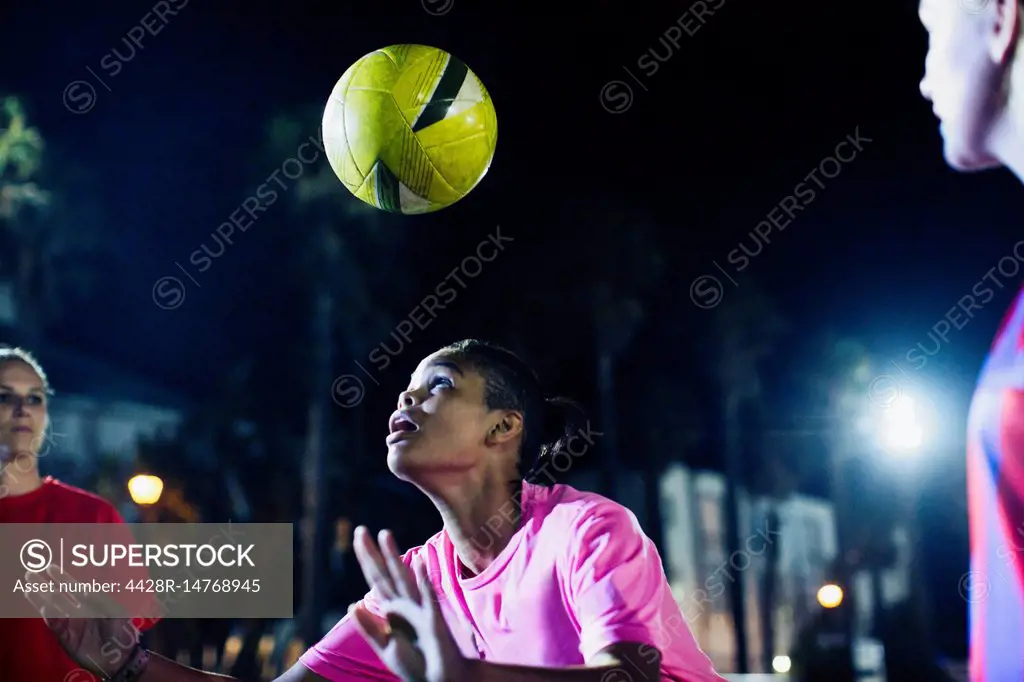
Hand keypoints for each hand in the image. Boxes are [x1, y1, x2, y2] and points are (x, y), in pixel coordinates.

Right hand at [22, 566, 141, 677]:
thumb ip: (100, 599)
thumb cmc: (121, 630)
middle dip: (45, 585)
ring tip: (30, 588)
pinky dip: (49, 616)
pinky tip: (43, 607)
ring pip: (53, 608)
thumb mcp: (116, 610)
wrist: (119, 655)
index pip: (74, 587)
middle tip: (31, 574)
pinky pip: (55, 625)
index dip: (62, 578)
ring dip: (41, 598)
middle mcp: (78, 610)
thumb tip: (83, 589)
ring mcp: (71, 623)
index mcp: (92, 601)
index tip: (50, 567)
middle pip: (58, 595)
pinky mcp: (66, 636)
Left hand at [351, 527, 469, 681]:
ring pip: (403, 578)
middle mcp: (405, 604)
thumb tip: (352, 604)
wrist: (439, 681)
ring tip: (385, 534)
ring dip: (394, 557)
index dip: (367, 560)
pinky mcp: (433, 619)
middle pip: (386, 574)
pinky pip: (426, 596)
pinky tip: (418, 562)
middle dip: (373, 553)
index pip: (376, 580)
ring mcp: (419, 609)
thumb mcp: (385, 647)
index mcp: (393, 610)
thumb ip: (369, 628)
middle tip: (360, 530)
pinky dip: (422, 579)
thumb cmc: (416, 664)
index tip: (359, 538)